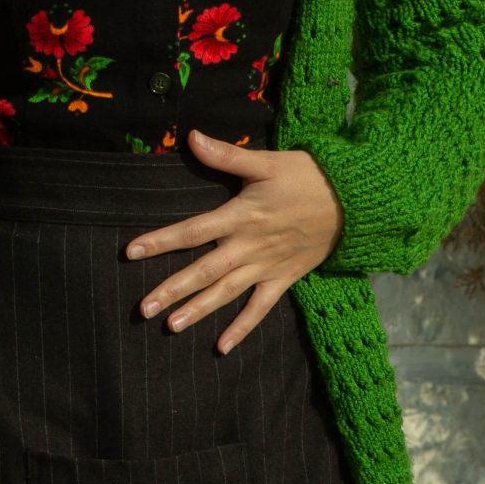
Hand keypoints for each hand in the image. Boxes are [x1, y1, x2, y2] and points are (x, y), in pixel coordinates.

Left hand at [126, 130, 343, 351]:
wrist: (353, 203)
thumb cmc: (306, 177)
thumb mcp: (265, 162)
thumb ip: (226, 155)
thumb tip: (191, 137)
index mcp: (240, 216)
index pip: (192, 231)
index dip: (161, 241)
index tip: (131, 252)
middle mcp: (249, 246)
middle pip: (204, 271)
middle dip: (172, 289)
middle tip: (143, 309)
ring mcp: (266, 266)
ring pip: (226, 292)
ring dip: (198, 310)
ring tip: (171, 326)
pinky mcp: (284, 279)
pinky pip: (260, 307)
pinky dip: (242, 327)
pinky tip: (221, 347)